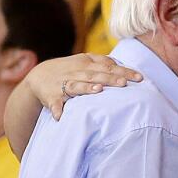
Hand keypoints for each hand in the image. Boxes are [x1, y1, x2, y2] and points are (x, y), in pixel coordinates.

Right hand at [25, 53, 141, 118]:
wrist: (38, 77)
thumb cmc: (69, 70)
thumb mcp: (84, 62)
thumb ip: (102, 63)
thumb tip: (122, 66)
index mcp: (86, 63)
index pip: (108, 66)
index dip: (123, 71)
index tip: (139, 78)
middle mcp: (76, 72)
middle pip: (96, 74)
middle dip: (110, 78)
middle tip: (125, 83)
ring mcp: (63, 84)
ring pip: (76, 85)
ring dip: (86, 88)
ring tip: (98, 90)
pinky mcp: (51, 97)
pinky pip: (54, 104)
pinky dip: (57, 109)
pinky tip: (60, 116)